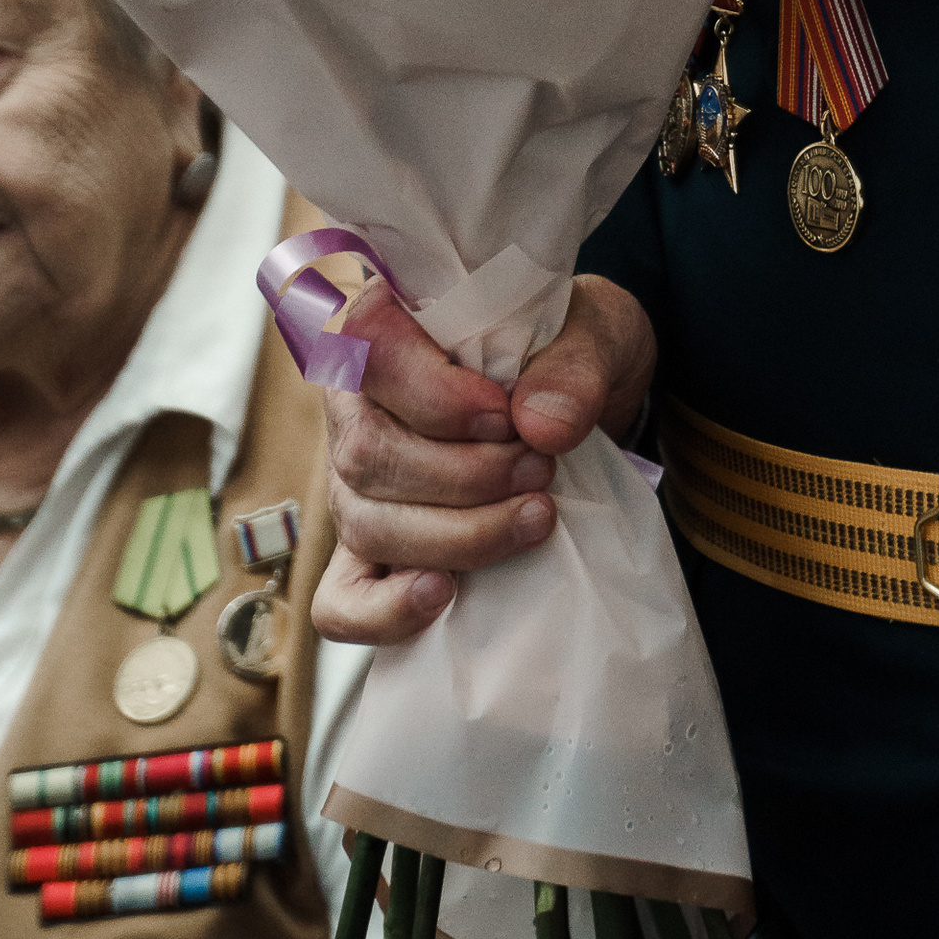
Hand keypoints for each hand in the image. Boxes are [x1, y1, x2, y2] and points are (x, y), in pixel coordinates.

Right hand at [311, 273, 657, 647]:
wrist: (583, 404)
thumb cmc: (570, 353)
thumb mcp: (596, 332)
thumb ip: (575, 365)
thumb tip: (541, 425)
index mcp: (388, 327)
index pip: (368, 351)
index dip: (434, 396)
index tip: (506, 418)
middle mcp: (355, 407)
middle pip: (368, 456)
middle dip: (467, 477)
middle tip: (541, 471)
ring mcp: (355, 485)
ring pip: (367, 525)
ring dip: (459, 536)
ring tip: (535, 517)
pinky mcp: (372, 551)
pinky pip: (342, 600)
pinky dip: (384, 610)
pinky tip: (442, 597)